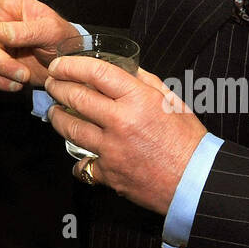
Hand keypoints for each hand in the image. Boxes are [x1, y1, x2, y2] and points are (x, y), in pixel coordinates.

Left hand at [45, 55, 206, 215]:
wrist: (195, 182)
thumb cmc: (188, 141)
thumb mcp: (171, 101)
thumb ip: (146, 82)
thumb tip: (127, 69)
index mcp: (138, 99)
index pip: (95, 72)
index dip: (71, 65)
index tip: (60, 65)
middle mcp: (121, 121)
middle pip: (76, 97)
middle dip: (58, 87)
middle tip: (53, 84)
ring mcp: (111, 148)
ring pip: (71, 128)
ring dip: (58, 117)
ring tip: (55, 112)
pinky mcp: (108, 172)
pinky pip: (83, 163)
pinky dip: (80, 157)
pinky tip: (79, 151)